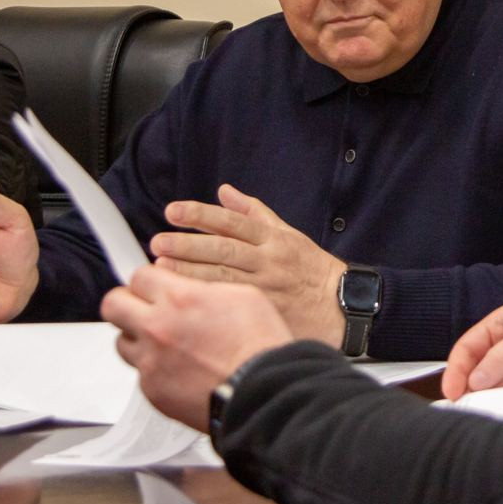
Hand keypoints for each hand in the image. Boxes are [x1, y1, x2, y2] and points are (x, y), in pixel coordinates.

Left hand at [100, 264, 293, 430]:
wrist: (262, 392)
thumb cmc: (260, 346)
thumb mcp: (243, 295)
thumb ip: (205, 288)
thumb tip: (190, 288)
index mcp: (180, 298)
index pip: (139, 276)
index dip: (150, 280)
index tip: (155, 286)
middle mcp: (157, 327)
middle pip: (113, 304)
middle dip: (127, 303)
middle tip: (143, 308)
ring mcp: (150, 362)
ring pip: (122, 341)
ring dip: (139, 338)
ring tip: (165, 344)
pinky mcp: (152, 391)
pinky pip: (140, 373)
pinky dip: (155, 369)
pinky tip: (180, 369)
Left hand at [150, 184, 346, 346]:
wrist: (343, 307)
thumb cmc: (313, 270)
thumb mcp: (288, 234)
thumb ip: (254, 212)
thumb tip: (225, 191)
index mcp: (274, 239)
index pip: (233, 222)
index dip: (202, 215)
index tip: (174, 211)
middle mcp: (270, 261)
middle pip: (224, 249)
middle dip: (189, 244)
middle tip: (159, 241)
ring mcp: (267, 288)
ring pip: (224, 277)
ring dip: (190, 270)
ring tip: (161, 265)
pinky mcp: (265, 312)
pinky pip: (231, 303)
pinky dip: (205, 297)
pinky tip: (182, 294)